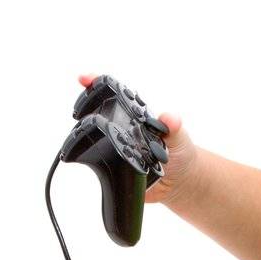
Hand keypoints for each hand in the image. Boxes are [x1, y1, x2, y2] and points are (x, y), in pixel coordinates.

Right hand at [77, 74, 201, 208]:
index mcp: (137, 115)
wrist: (179, 180)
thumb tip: (170, 118)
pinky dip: (94, 163)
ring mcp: (118, 146)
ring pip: (97, 137)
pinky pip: (102, 163)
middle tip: (80, 109)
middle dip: (86, 106)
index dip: (99, 84)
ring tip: (82, 133)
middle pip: (99, 113)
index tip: (85, 79)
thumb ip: (173, 127)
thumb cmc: (180, 152)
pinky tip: (92, 162)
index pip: (116, 94)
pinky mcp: (116, 166)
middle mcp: (124, 128)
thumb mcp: (178, 136)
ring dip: (88, 134)